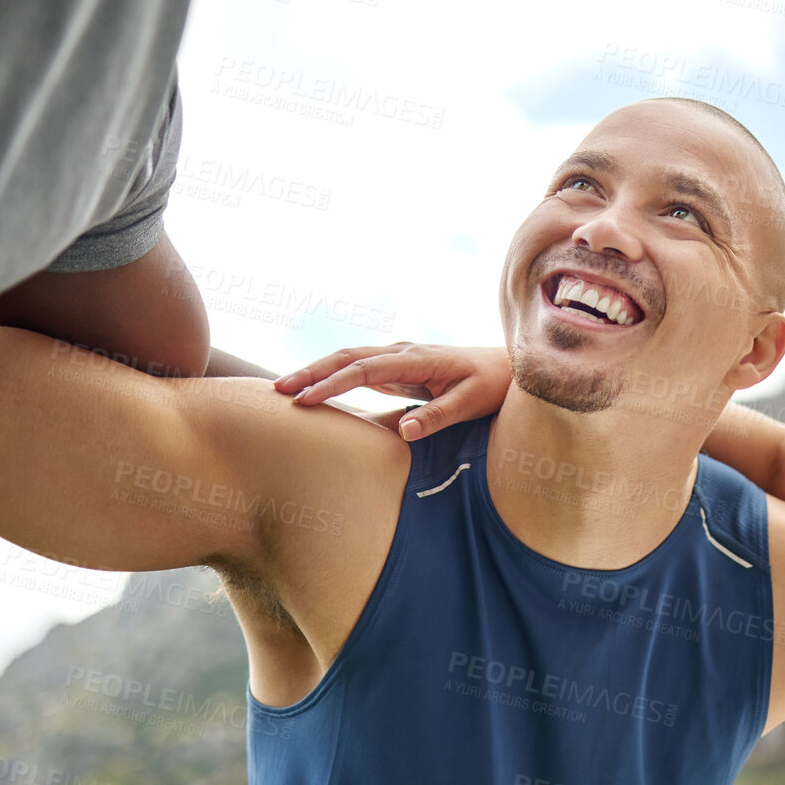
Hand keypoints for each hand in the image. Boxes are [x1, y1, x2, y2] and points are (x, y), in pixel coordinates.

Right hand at [273, 344, 510, 441]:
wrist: (506, 366)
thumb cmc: (490, 385)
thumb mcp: (471, 403)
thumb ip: (438, 416)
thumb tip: (404, 431)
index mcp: (416, 359)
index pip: (364, 369)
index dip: (333, 382)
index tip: (306, 398)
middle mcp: (401, 353)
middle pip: (347, 357)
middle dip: (312, 371)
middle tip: (278, 390)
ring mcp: (397, 358)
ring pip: (348, 360)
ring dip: (317, 372)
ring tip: (285, 389)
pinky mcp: (397, 369)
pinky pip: (357, 370)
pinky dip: (332, 376)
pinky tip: (314, 391)